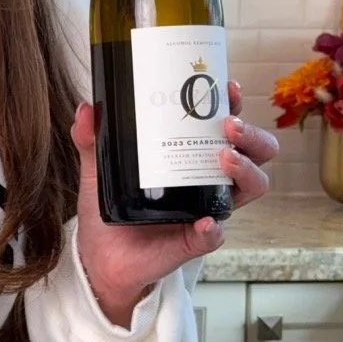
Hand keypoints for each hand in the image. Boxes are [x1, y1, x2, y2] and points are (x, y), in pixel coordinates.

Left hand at [73, 81, 278, 327]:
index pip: (225, 125)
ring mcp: (208, 209)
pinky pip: (215, 235)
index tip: (226, 86)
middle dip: (251, 135)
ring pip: (253, 187)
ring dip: (246, 169)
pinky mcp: (195, 241)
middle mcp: (208, 179)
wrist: (100, 254)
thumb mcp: (97, 167)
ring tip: (224, 159)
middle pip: (256, 152)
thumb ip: (91, 139)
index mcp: (190, 155)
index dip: (232, 104)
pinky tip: (205, 222)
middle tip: (228, 125)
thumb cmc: (109, 206)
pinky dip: (212, 228)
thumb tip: (86, 109)